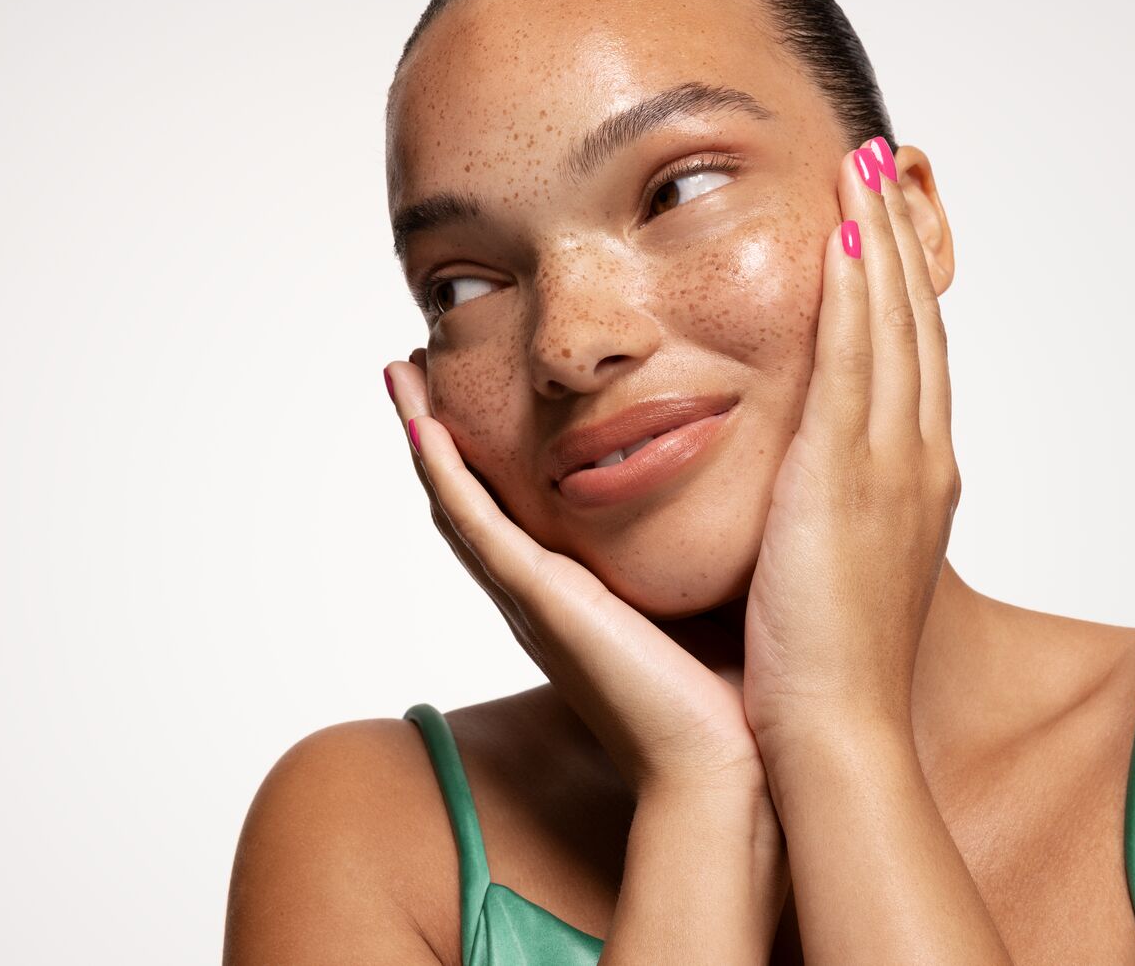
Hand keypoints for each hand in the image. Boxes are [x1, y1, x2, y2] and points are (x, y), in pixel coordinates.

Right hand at [385, 353, 776, 822]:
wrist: (724, 765)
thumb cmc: (726, 692)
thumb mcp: (703, 592)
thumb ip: (697, 543)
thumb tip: (736, 484)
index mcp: (570, 593)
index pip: (510, 507)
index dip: (480, 451)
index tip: (471, 389)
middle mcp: (535, 592)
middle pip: (465, 497)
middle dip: (434, 432)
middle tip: (412, 368)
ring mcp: (528, 596)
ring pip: (454, 500)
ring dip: (421, 435)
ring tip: (398, 374)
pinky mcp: (538, 600)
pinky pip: (473, 524)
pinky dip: (443, 473)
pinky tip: (422, 425)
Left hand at [741, 137, 960, 757]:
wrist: (828, 730)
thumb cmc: (816, 660)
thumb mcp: (831, 562)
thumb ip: (822, 507)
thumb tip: (795, 479)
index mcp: (910, 480)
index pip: (909, 358)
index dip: (900, 286)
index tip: (878, 225)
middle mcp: (916, 460)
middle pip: (914, 325)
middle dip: (900, 241)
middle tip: (884, 166)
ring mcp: (891, 465)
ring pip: (894, 328)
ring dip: (881, 242)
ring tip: (866, 169)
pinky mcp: (849, 477)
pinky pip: (856, 364)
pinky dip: (856, 297)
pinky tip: (843, 238)